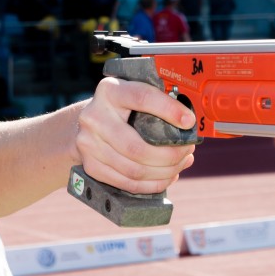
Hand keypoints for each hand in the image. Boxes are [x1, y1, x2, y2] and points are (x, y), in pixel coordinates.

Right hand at [76, 77, 195, 193]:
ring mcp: (89, 144)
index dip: (168, 110)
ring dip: (165, 172)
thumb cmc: (120, 108)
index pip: (142, 98)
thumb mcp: (132, 93)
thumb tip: (189, 122)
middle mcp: (94, 117)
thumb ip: (155, 101)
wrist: (85, 122)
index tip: (189, 122)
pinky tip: (167, 176)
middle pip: (137, 147)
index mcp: (110, 91)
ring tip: (181, 164)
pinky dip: (152, 184)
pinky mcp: (90, 166)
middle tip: (188, 151)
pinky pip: (127, 183)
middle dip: (170, 154)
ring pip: (134, 169)